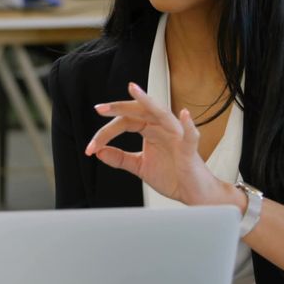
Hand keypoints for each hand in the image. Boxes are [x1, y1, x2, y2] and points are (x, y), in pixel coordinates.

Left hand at [88, 82, 237, 205]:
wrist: (194, 194)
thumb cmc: (172, 176)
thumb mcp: (140, 166)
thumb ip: (120, 158)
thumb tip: (99, 151)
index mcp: (150, 130)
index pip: (124, 123)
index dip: (104, 134)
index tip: (90, 148)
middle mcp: (162, 128)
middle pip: (139, 112)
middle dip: (119, 108)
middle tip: (99, 108)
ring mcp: (177, 136)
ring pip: (162, 114)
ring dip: (147, 102)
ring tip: (134, 89)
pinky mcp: (190, 149)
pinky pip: (190, 135)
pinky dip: (188, 124)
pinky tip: (184, 114)